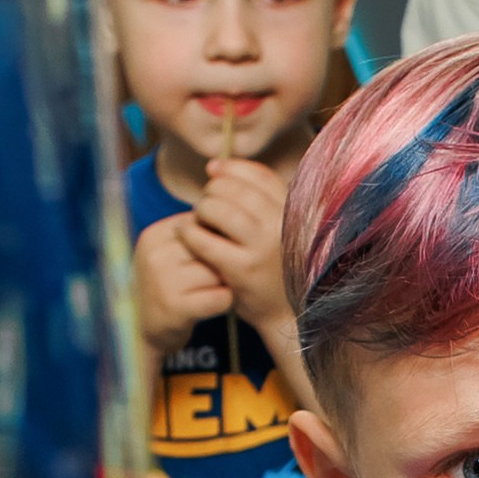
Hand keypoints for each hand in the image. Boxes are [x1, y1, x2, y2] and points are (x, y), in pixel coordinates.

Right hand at [133, 209, 232, 354]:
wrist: (141, 330)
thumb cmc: (166, 286)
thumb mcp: (170, 254)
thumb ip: (194, 236)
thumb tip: (233, 220)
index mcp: (155, 235)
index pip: (202, 224)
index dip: (214, 241)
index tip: (208, 258)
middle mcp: (156, 254)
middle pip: (212, 247)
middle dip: (219, 264)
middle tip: (211, 280)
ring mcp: (163, 280)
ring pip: (218, 272)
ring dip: (223, 284)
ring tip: (210, 292)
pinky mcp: (175, 307)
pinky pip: (220, 297)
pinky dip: (224, 303)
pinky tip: (211, 307)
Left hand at [187, 155, 292, 343]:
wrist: (284, 312)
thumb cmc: (273, 264)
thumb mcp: (274, 226)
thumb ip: (254, 195)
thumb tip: (213, 165)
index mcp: (292, 211)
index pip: (259, 175)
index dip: (231, 169)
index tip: (214, 174)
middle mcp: (280, 225)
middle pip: (235, 189)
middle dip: (212, 191)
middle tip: (206, 206)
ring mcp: (261, 247)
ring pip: (218, 209)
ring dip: (200, 209)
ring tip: (198, 220)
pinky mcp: (241, 269)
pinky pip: (204, 240)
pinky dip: (189, 232)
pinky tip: (185, 234)